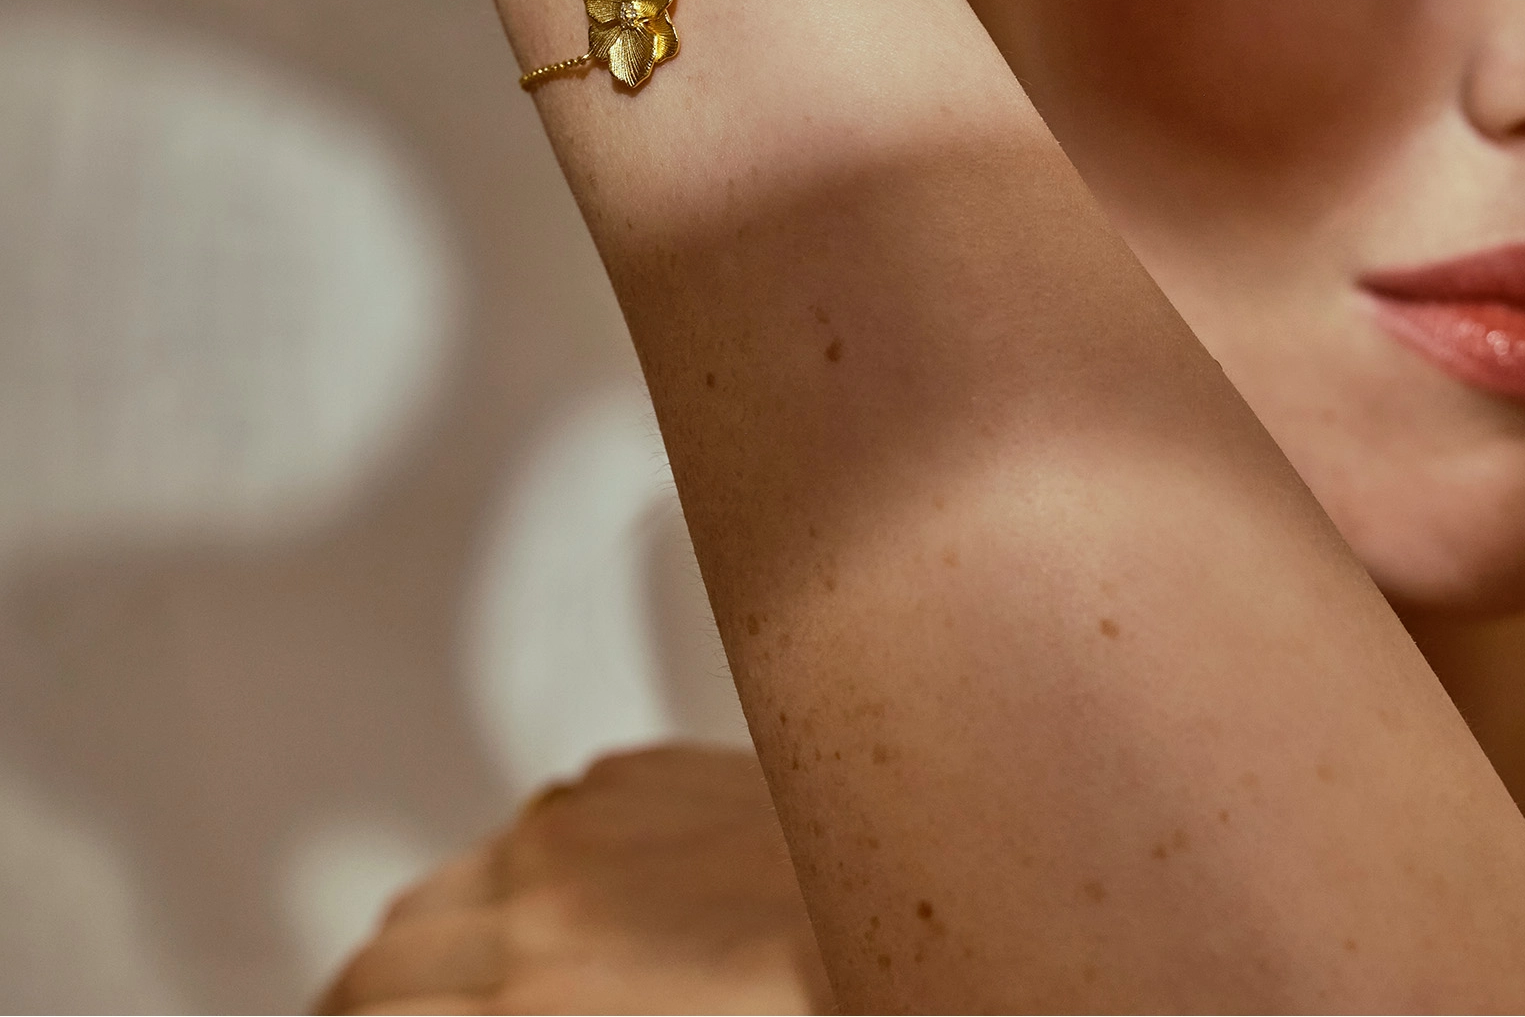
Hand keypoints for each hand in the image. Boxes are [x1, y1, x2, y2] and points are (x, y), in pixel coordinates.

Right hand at [318, 747, 829, 1015]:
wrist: (924, 917)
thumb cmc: (809, 1004)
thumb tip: (473, 1002)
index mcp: (532, 1007)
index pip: (364, 1007)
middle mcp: (542, 896)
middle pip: (388, 945)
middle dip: (385, 998)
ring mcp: (592, 817)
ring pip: (460, 871)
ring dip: (459, 927)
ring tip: (504, 977)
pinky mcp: (643, 768)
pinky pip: (549, 817)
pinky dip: (546, 863)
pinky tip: (601, 905)